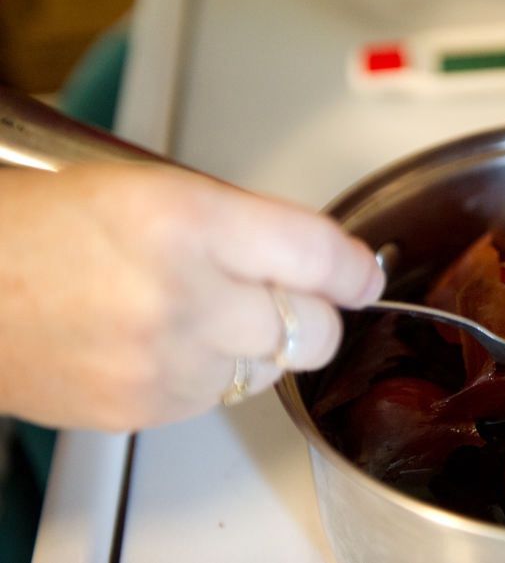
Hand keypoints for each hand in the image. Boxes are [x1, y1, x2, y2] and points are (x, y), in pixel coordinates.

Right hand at [0, 164, 383, 430]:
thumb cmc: (50, 226)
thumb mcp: (159, 189)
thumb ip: (251, 224)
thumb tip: (326, 260)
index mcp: (186, 222)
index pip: (316, 255)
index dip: (353, 268)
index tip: (362, 273)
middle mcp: (180, 296)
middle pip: (314, 329)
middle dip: (314, 311)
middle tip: (287, 292)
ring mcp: (162, 362)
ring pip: (274, 367)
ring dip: (260, 342)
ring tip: (202, 309)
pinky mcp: (145, 407)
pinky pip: (224, 395)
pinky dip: (215, 370)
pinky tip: (170, 339)